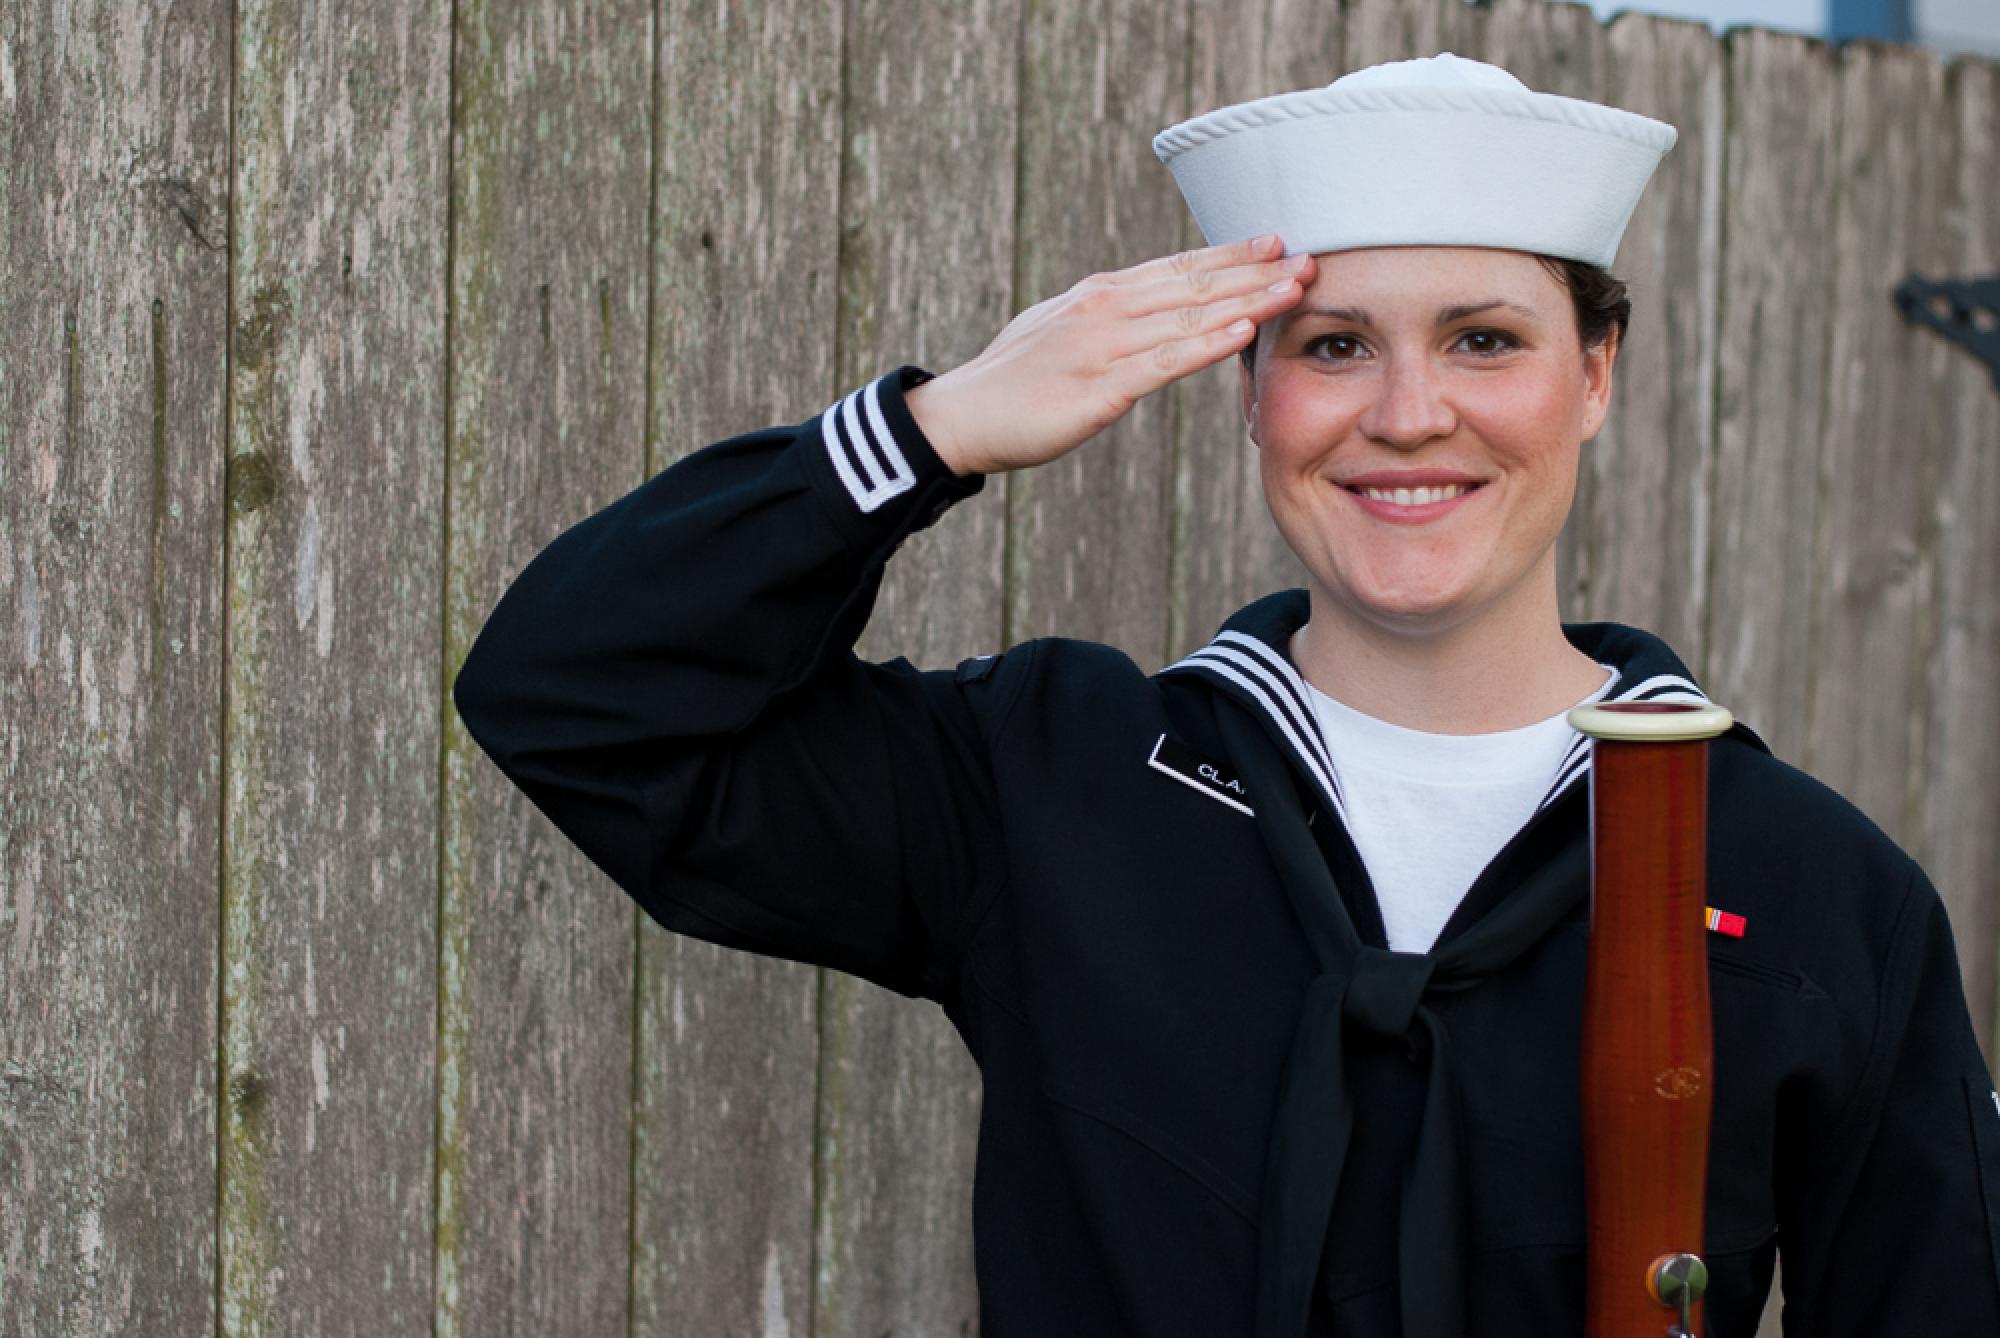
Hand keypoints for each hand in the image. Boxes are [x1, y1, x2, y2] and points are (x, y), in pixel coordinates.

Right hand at [906, 235, 1315, 475]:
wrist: (962, 416)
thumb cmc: (1011, 381)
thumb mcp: (1061, 332)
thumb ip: (1106, 320)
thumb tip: (1142, 312)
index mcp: (1100, 294)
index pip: (1177, 267)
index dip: (1230, 255)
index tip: (1275, 242)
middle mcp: (1106, 308)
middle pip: (1194, 283)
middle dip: (1255, 271)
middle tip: (1309, 257)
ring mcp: (1103, 346)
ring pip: (1189, 317)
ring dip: (1247, 301)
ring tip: (1294, 289)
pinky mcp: (1100, 389)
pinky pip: (1165, 363)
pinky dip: (1207, 345)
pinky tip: (1243, 334)